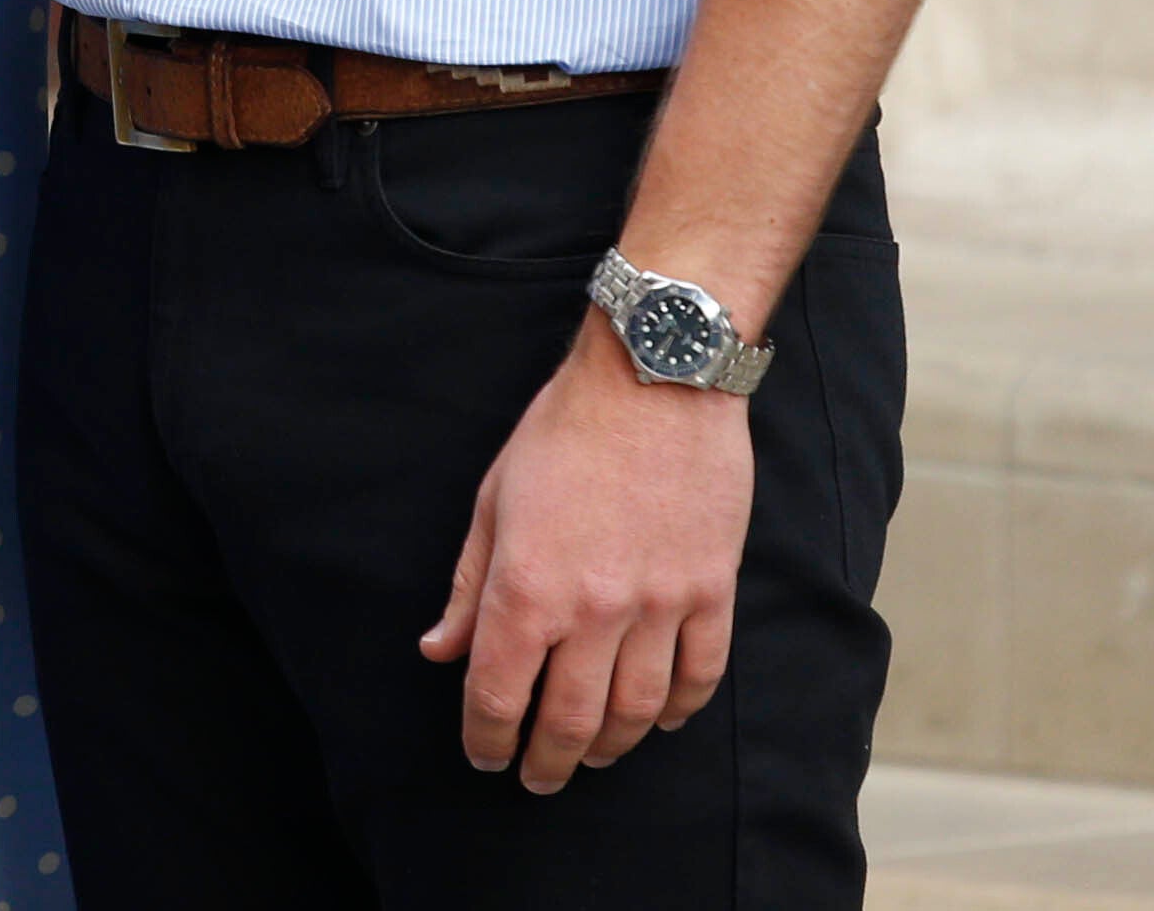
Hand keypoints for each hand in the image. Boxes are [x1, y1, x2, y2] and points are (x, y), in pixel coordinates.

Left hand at [416, 315, 751, 791]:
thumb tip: (441, 652)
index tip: (485, 757)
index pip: (499, 697)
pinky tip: (660, 719)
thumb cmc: (564, 431)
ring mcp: (661, 604)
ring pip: (636, 713)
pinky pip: (699, 675)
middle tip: (537, 778)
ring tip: (592, 756)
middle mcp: (595, 609)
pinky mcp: (712, 589)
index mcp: (528, 587)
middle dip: (546, 762)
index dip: (486, 741)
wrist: (656, 376)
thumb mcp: (493, 501)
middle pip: (569, 722)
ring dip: (609, 748)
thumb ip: (469, 587)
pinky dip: (678, 710)